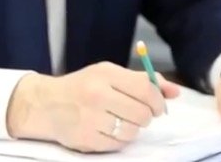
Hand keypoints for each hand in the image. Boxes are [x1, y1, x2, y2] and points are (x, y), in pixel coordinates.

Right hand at [6, 61, 180, 151]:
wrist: (46, 104)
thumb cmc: (82, 87)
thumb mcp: (108, 74)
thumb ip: (142, 81)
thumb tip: (174, 91)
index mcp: (104, 75)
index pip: (146, 90)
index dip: (158, 101)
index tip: (156, 106)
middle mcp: (97, 95)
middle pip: (143, 114)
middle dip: (145, 116)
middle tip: (135, 113)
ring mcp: (90, 119)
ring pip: (133, 131)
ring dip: (131, 129)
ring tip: (118, 121)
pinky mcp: (87, 139)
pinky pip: (119, 144)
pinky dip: (118, 139)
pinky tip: (106, 129)